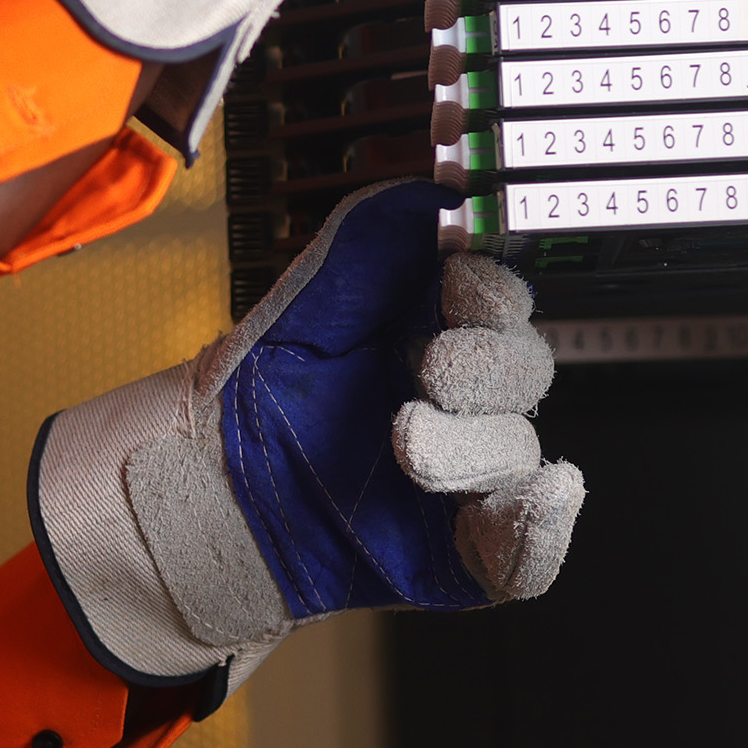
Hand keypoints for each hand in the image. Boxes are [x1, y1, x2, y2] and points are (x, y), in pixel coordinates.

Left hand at [28, 182, 584, 696]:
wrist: (204, 479)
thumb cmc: (260, 387)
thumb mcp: (316, 289)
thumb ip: (381, 232)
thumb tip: (445, 193)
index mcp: (433, 333)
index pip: (502, 304)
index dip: (489, 293)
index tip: (455, 287)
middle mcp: (458, 403)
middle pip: (524, 373)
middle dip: (486, 365)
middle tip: (431, 370)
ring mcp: (464, 478)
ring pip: (518, 454)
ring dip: (473, 446)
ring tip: (407, 444)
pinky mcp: (458, 553)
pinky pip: (527, 551)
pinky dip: (542, 528)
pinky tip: (536, 499)